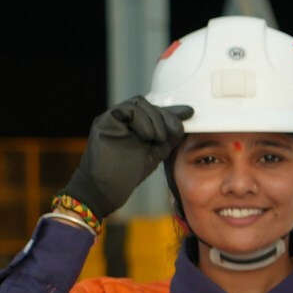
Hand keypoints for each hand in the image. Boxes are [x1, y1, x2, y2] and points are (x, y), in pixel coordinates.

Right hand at [60, 98, 194, 218]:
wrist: (106, 190)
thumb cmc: (127, 174)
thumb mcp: (155, 153)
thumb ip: (168, 137)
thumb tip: (183, 122)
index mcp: (133, 125)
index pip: (153, 111)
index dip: (171, 111)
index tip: (189, 112)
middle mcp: (121, 120)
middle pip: (147, 104)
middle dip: (165, 116)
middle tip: (173, 132)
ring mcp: (111, 119)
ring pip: (138, 103)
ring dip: (155, 119)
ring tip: (159, 138)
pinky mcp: (103, 122)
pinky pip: (127, 109)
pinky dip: (142, 120)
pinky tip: (149, 136)